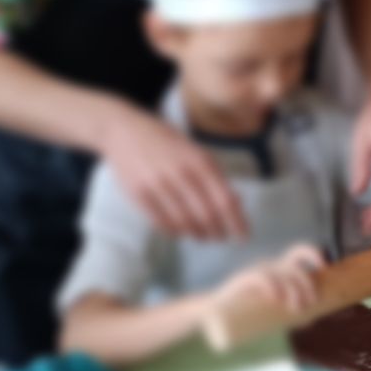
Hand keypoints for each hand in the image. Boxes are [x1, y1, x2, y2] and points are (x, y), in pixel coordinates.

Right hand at [100, 107, 246, 240]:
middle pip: (206, 214)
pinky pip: (161, 222)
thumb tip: (236, 204)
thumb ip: (215, 176)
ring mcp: (158, 184)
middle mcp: (181, 173)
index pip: (225, 200)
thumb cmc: (168, 144)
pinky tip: (182, 232)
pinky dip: (175, 231)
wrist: (126, 132)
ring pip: (184, 222)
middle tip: (221, 238)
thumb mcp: (197, 152)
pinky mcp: (138, 194)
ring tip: (203, 237)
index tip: (244, 236)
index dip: (236, 221)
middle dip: (218, 232)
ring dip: (197, 234)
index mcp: (201, 162)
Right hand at [214, 244, 325, 316]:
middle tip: (310, 303)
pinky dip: (272, 286)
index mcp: (279, 269)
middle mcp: (270, 266)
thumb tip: (311, 320)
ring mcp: (256, 272)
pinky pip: (261, 277)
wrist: (215, 314)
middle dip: (307, 284)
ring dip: (294, 290)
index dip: (314, 254)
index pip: (299, 251)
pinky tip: (277, 297)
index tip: (324, 268)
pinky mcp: (242, 280)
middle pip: (295, 267)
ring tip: (296, 308)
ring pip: (282, 273)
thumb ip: (289, 311)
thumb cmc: (248, 311)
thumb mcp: (272, 308)